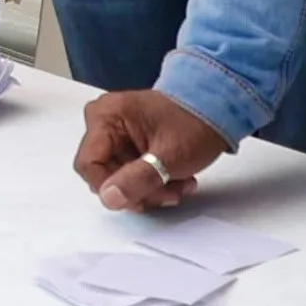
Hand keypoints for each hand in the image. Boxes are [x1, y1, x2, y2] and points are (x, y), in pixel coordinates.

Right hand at [76, 90, 229, 211]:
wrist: (217, 108)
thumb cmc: (195, 123)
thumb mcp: (168, 157)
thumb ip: (136, 180)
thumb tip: (109, 198)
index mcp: (106, 116)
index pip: (88, 164)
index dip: (111, 187)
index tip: (140, 196)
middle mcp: (103, 120)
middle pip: (104, 173)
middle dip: (138, 190)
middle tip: (169, 192)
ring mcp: (115, 131)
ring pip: (118, 177)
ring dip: (149, 189)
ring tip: (180, 185)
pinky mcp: (127, 140)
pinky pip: (128, 171)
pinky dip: (151, 181)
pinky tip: (175, 178)